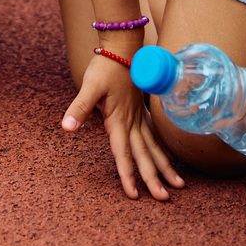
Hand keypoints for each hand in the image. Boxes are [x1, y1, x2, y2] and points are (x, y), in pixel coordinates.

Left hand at [63, 52, 183, 201]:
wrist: (123, 47)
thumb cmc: (105, 66)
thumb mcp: (89, 86)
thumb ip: (79, 109)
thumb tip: (66, 128)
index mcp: (119, 120)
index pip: (123, 154)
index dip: (127, 175)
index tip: (134, 195)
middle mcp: (132, 122)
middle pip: (144, 155)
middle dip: (153, 178)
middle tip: (164, 199)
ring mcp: (139, 116)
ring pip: (154, 147)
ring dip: (165, 167)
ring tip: (178, 185)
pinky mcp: (140, 110)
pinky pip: (154, 135)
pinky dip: (162, 150)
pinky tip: (167, 158)